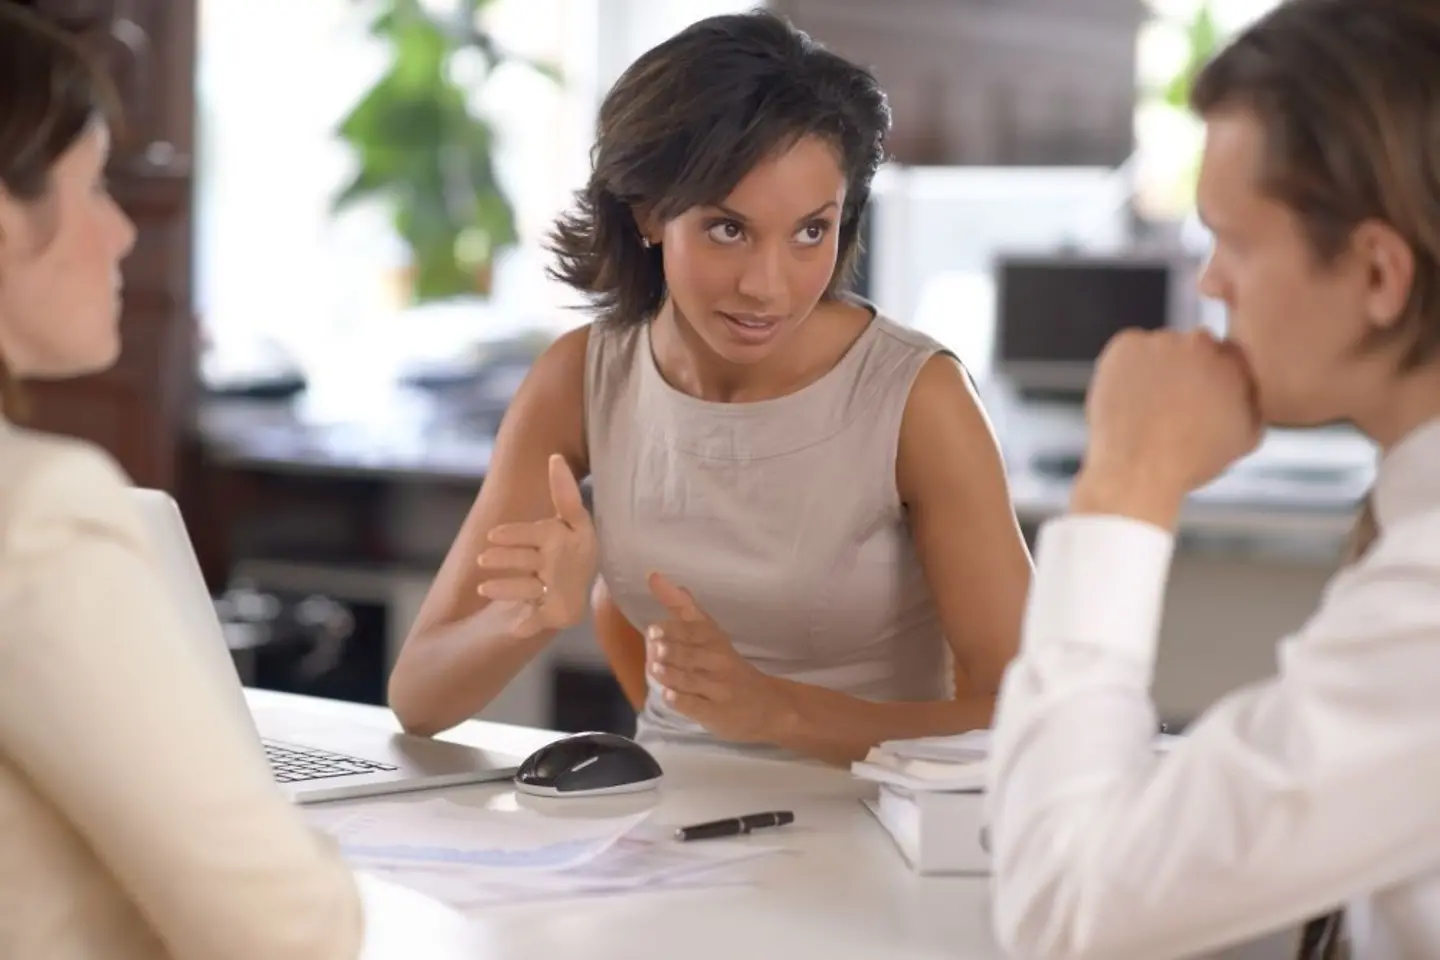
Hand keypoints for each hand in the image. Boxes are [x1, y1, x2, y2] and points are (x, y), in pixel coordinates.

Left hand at [477, 454, 596, 637]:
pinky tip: (515, 629)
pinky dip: (529, 624)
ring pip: (527, 588)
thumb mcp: (570, 519)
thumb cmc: (569, 546)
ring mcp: (560, 589)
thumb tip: (553, 456)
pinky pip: (540, 619)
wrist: (580, 585)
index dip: (516, 534)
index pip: (538, 533)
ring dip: (506, 589)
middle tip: (481, 558)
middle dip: (506, 560)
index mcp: (567, 537)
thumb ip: (564, 492)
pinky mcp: (558, 613)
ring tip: (483, 588)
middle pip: (528, 560)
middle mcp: (564, 563)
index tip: (491, 535)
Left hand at [644, 572, 792, 743]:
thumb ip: (683, 609)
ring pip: (691, 680)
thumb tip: (655, 577)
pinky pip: (696, 706)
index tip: (653, 628)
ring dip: (672, 674)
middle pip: (692, 654)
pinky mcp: (716, 713)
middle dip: (672, 650)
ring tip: (655, 669)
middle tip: (656, 647)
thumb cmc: (729, 667)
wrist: (768, 705)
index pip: (696, 630)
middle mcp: (718, 663)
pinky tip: (669, 695)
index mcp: (716, 640)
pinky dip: (681, 700)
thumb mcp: (712, 635)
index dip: (675, 629)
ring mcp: (718, 689)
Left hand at [1076, 328, 1261, 524]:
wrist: (1142, 470)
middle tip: (1168, 405)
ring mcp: (1162, 341)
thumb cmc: (1191, 461)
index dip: (1207, 378)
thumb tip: (1247, 385)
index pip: (1224, 355)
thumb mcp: (1244, 438)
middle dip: (1183, 369)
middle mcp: (1202, 343)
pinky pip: (1126, 349)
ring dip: (1154, 368)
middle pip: (1192, 347)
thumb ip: (1253, 401)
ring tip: (1145, 408)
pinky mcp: (1127, 344)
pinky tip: (1127, 398)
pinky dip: (1124, 368)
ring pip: (1158, 349)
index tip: (1194, 399)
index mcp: (1235, 362)